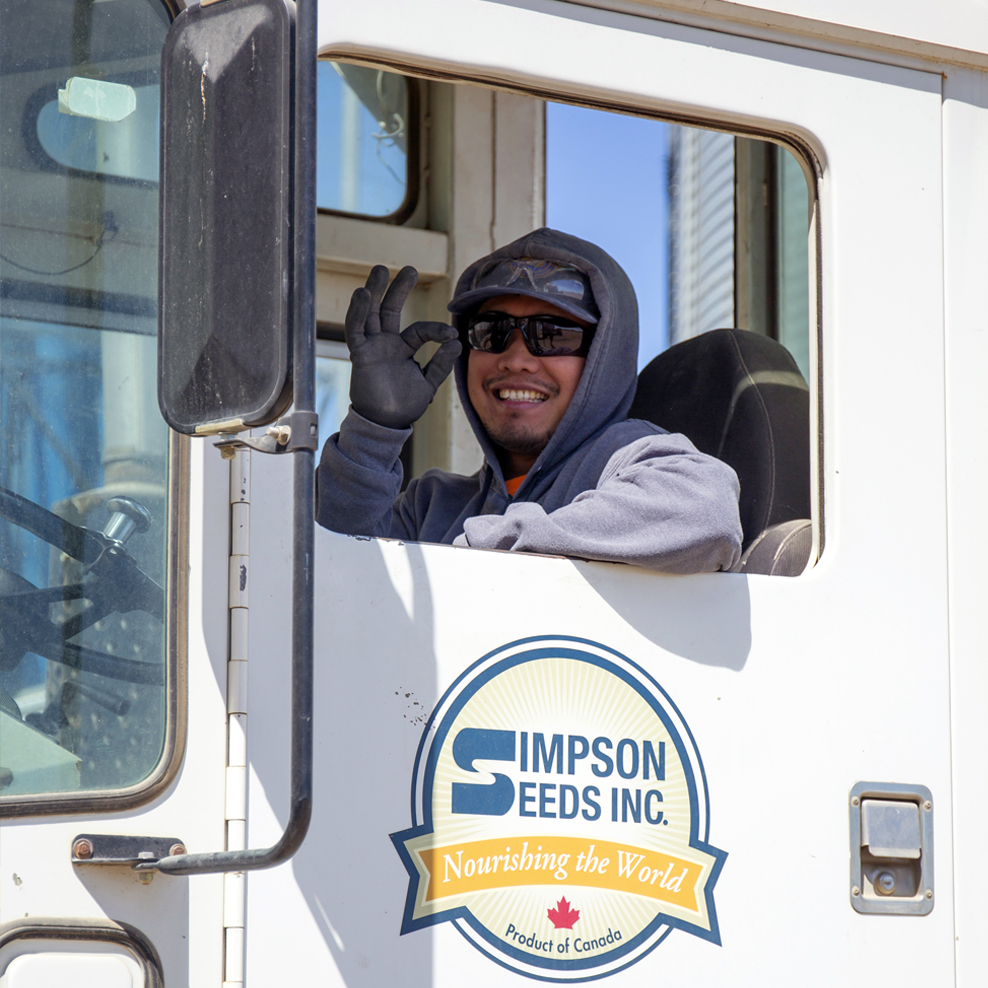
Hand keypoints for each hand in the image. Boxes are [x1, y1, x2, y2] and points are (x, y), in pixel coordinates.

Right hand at [345, 265, 461, 429]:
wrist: (386, 424)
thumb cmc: (404, 406)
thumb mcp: (428, 384)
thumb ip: (440, 365)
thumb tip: (457, 344)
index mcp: (404, 348)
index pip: (420, 330)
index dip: (436, 330)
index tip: (451, 336)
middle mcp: (387, 343)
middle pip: (390, 309)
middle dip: (398, 288)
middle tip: (409, 268)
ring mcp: (373, 347)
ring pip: (371, 313)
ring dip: (374, 291)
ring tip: (379, 270)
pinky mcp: (360, 354)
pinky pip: (356, 329)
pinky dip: (358, 312)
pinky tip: (362, 294)